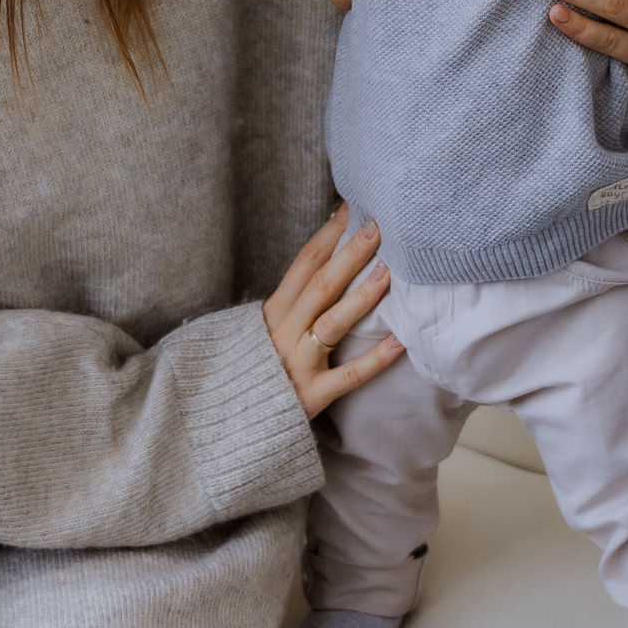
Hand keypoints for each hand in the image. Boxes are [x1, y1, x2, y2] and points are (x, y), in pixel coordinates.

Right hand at [263, 206, 401, 417]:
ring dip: (362, 297)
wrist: (226, 420)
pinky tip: (401, 342)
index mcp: (273, 311)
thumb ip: (295, 300)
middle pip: (320, 286)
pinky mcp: (311, 395)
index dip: (329, 234)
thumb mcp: (266, 328)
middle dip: (350, 254)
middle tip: (379, 227)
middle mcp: (284, 332)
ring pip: (332, 324)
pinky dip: (375, 359)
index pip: (304, 263)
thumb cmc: (256, 368)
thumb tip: (330, 261)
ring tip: (389, 272)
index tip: (353, 208)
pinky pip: (348, 376)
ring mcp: (297, 364)